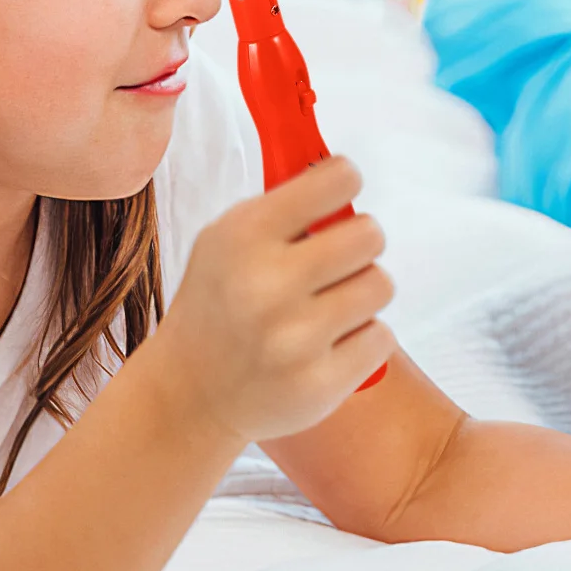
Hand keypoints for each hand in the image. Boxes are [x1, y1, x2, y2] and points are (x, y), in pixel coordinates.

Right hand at [151, 157, 395, 444]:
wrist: (189, 393)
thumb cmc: (218, 304)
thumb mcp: (224, 240)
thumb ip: (282, 209)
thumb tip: (346, 176)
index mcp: (244, 235)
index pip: (337, 179)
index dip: (346, 182)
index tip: (340, 196)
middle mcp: (268, 283)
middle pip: (371, 235)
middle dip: (359, 245)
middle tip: (336, 261)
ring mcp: (295, 338)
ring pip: (381, 285)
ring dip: (362, 292)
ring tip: (328, 305)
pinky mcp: (320, 383)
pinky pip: (381, 337)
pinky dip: (362, 338)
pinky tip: (327, 344)